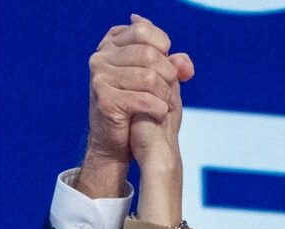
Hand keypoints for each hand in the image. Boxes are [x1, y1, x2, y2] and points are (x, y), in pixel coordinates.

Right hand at [77, 15, 192, 199]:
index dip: (163, 46)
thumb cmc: (137, 107)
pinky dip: (158, 108)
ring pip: (148, 77)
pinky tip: (159, 113)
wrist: (116, 142)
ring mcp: (100, 78)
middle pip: (149, 54)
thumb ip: (172, 64)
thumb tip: (185, 64)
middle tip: (170, 91)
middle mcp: (100, 57)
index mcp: (110, 44)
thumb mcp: (157, 79)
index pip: (142, 30)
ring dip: (165, 93)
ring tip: (165, 104)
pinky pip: (143, 99)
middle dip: (168, 74)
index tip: (167, 65)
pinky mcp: (104, 100)